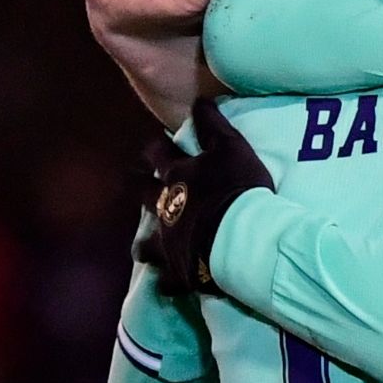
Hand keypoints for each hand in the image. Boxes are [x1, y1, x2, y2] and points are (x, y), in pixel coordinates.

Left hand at [137, 99, 276, 295]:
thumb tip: (200, 100)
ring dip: (147, 241)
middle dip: (142, 190)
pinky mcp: (178, 272)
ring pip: (145, 242)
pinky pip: (167, 280)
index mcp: (177, 177)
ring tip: (150, 244)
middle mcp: (164, 208)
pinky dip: (169, 280)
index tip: (158, 146)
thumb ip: (214, 125)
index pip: (159, 155)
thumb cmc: (237, 190)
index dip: (156, 148)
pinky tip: (172, 282)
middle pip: (144, 196)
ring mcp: (168, 242)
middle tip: (144, 189)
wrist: (240, 239)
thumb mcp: (232, 148)